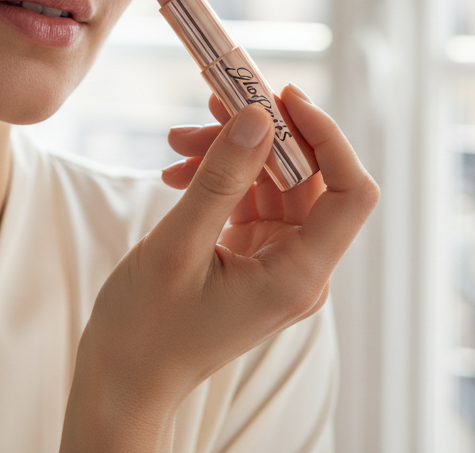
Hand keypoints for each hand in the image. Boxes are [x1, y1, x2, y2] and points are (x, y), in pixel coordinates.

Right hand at [60, 85, 378, 451]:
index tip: (281, 98)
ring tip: (176, 139)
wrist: (123, 377)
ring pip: (272, 181)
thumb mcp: (179, 245)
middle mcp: (300, 268)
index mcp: (299, 276)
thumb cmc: (147, 328)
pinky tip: (175, 170)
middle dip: (260, 135)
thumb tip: (257, 116)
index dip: (328, 137)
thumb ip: (221, 178)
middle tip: (212, 98)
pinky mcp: (252, 257)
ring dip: (228, 152)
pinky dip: (217, 176)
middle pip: (307, 178)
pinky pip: (249, 198)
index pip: (351, 194)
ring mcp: (277, 262)